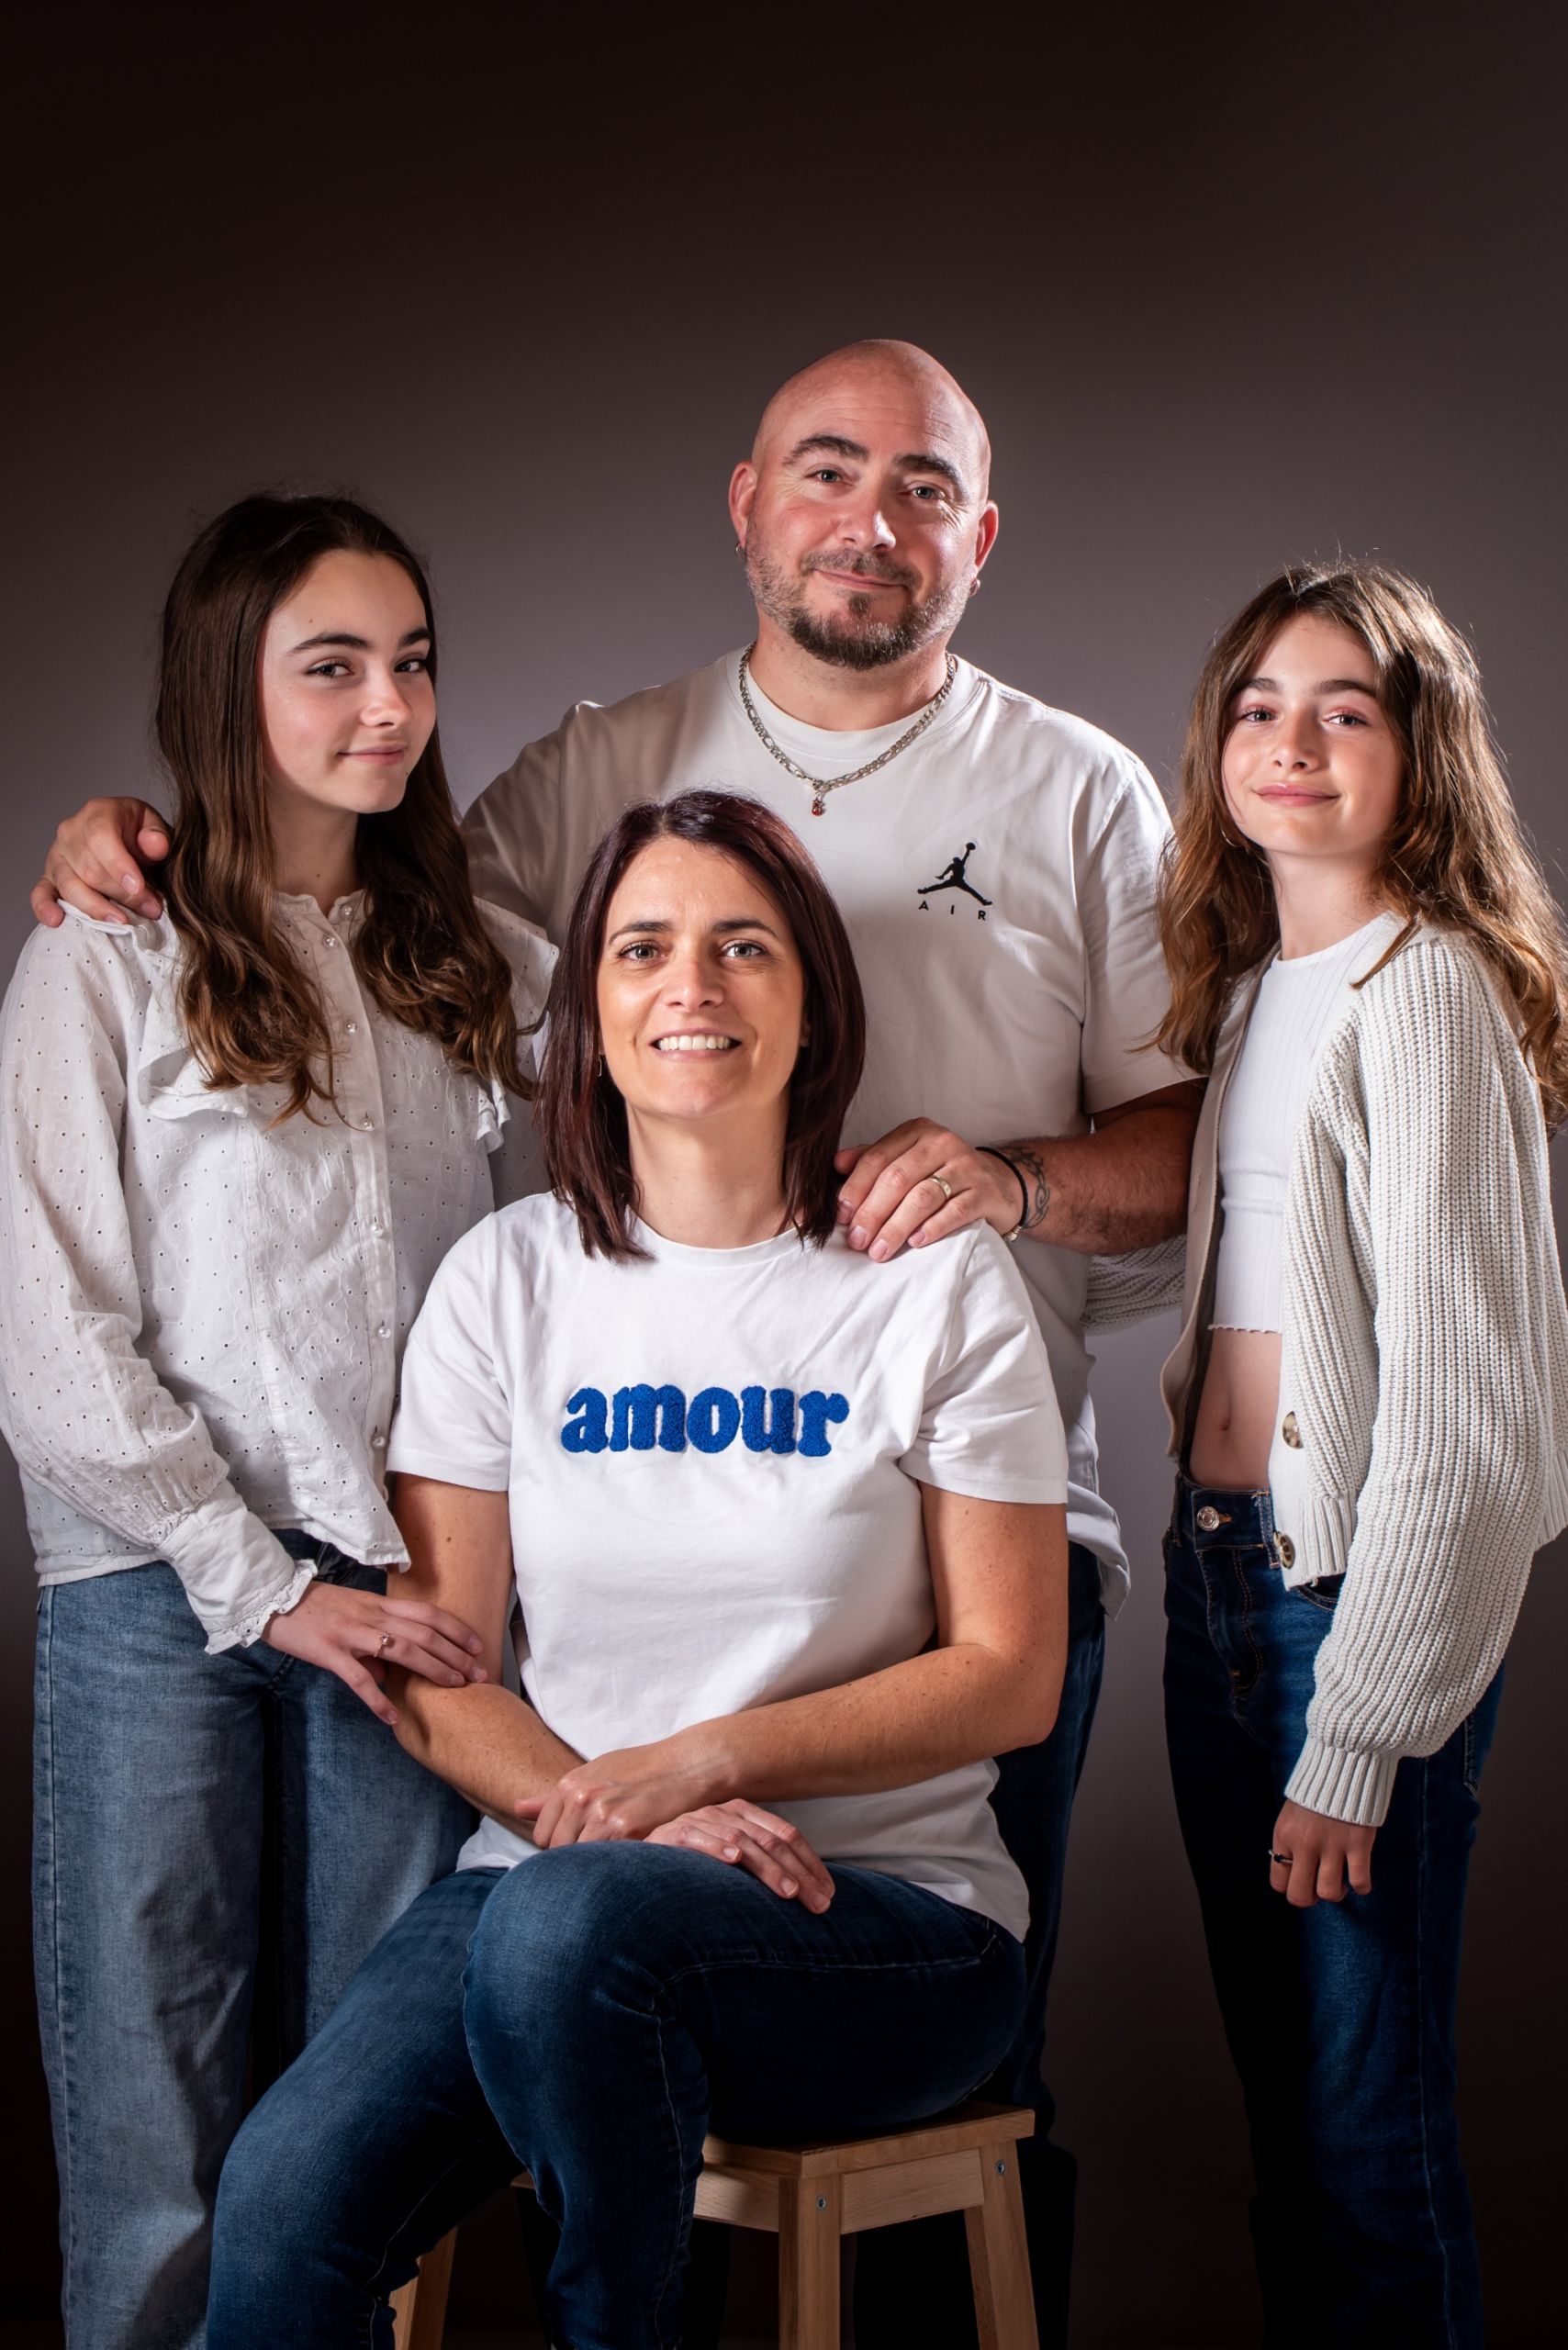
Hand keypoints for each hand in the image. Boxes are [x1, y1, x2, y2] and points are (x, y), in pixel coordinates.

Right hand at [32, 798, 169, 928]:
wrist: (126, 837)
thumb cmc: (140, 833)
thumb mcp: (155, 826)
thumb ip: (158, 835)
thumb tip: (156, 846)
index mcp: (97, 813)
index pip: (101, 837)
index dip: (119, 865)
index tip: (138, 888)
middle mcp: (70, 832)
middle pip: (89, 869)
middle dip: (122, 894)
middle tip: (150, 909)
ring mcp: (56, 856)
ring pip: (70, 886)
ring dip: (97, 908)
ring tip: (121, 923)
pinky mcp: (49, 877)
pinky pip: (40, 893)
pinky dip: (45, 908)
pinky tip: (57, 921)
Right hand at [262, 1578, 487, 1726]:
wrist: (273, 1598)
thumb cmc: (314, 1607)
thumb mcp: (353, 1614)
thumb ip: (375, 1638)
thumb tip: (390, 1673)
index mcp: (379, 1605)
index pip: (428, 1614)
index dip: (456, 1629)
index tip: (478, 1646)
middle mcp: (372, 1615)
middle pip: (425, 1633)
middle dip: (456, 1654)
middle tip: (478, 1674)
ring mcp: (352, 1633)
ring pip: (403, 1650)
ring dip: (433, 1670)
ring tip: (454, 1687)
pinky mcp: (330, 1652)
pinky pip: (359, 1679)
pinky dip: (378, 1700)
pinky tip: (393, 1718)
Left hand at [516, 1735, 719, 1848]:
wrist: (687, 1764)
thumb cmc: (642, 1769)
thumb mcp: (595, 1773)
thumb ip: (555, 1795)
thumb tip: (518, 1808)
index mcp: (570, 1784)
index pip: (543, 1836)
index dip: (560, 1848)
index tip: (582, 1848)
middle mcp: (581, 1797)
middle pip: (559, 1852)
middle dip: (576, 1861)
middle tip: (601, 1858)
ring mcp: (603, 1814)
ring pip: (580, 1861)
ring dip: (596, 1867)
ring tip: (615, 1862)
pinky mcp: (627, 1829)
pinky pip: (606, 1863)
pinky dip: (616, 1867)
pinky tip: (631, 1859)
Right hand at [647, 1802, 834, 1910]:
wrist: (639, 1864)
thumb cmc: (691, 1866)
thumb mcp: (732, 1863)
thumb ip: (761, 1868)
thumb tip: (806, 1892)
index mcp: (743, 1814)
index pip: (786, 1834)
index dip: (811, 1862)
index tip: (829, 1892)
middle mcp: (724, 1812)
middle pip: (771, 1840)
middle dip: (799, 1873)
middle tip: (819, 1903)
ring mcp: (698, 1820)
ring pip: (743, 1840)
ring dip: (768, 1868)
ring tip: (788, 1892)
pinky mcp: (671, 1833)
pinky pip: (697, 1837)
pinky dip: (716, 1847)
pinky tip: (733, 1860)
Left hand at [834, 1119, 1023, 1260]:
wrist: (1000, 1183)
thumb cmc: (943, 1174)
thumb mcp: (909, 1160)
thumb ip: (873, 1160)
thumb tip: (836, 1164)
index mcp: (917, 1132)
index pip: (877, 1158)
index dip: (855, 1188)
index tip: (841, 1216)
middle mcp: (942, 1143)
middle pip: (897, 1179)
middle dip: (872, 1213)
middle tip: (857, 1241)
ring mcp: (966, 1166)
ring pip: (923, 1197)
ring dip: (897, 1227)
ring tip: (879, 1250)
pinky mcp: (985, 1191)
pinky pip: (955, 1210)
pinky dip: (933, 1228)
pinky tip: (916, 1243)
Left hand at [1268, 1799, 1375, 1905]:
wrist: (1344, 1761)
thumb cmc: (1317, 1789)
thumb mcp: (1292, 1813)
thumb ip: (1291, 1841)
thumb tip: (1293, 1870)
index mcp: (1284, 1835)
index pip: (1278, 1882)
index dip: (1291, 1887)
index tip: (1302, 1879)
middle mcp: (1305, 1843)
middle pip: (1300, 1895)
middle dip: (1310, 1898)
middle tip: (1318, 1887)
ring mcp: (1332, 1845)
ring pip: (1328, 1893)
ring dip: (1335, 1893)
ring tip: (1339, 1880)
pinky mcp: (1358, 1843)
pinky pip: (1359, 1881)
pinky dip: (1362, 1886)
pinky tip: (1360, 1878)